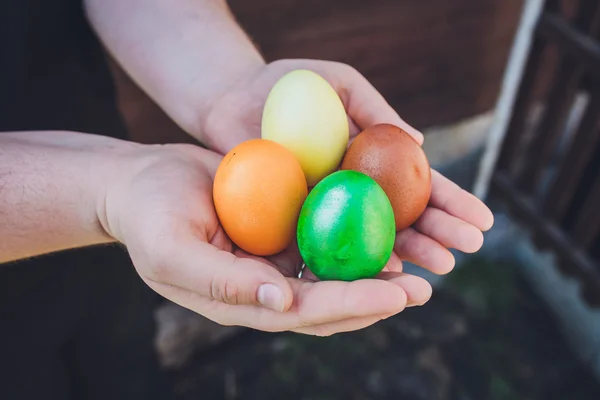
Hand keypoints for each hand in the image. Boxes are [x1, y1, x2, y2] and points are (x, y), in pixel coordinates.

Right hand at [101, 144, 430, 335]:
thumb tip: (284, 302)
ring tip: (422, 262)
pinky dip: (355, 235)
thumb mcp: (173, 251)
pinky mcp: (281, 228)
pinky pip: (325, 236)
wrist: (141, 183)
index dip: (353, 305)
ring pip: (335, 271)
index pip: (307, 311)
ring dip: (376, 270)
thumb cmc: (148, 218)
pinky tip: (387, 225)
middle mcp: (267, 285)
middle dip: (378, 297)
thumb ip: (222, 283)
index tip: (398, 295)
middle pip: (332, 300)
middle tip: (424, 287)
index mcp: (245, 300)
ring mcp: (276, 258)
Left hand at [201, 59, 493, 276]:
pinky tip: (385, 269)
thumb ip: (376, 109)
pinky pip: (328, 243)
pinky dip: (356, 258)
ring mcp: (326, 207)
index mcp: (371, 158)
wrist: (231, 97)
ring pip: (374, 237)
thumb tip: (419, 143)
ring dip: (410, 252)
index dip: (451, 202)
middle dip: (440, 233)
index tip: (483, 219)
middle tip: (471, 248)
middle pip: (404, 216)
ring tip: (441, 266)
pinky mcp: (293, 219)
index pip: (418, 183)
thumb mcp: (339, 84)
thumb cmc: (286, 84)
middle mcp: (354, 188)